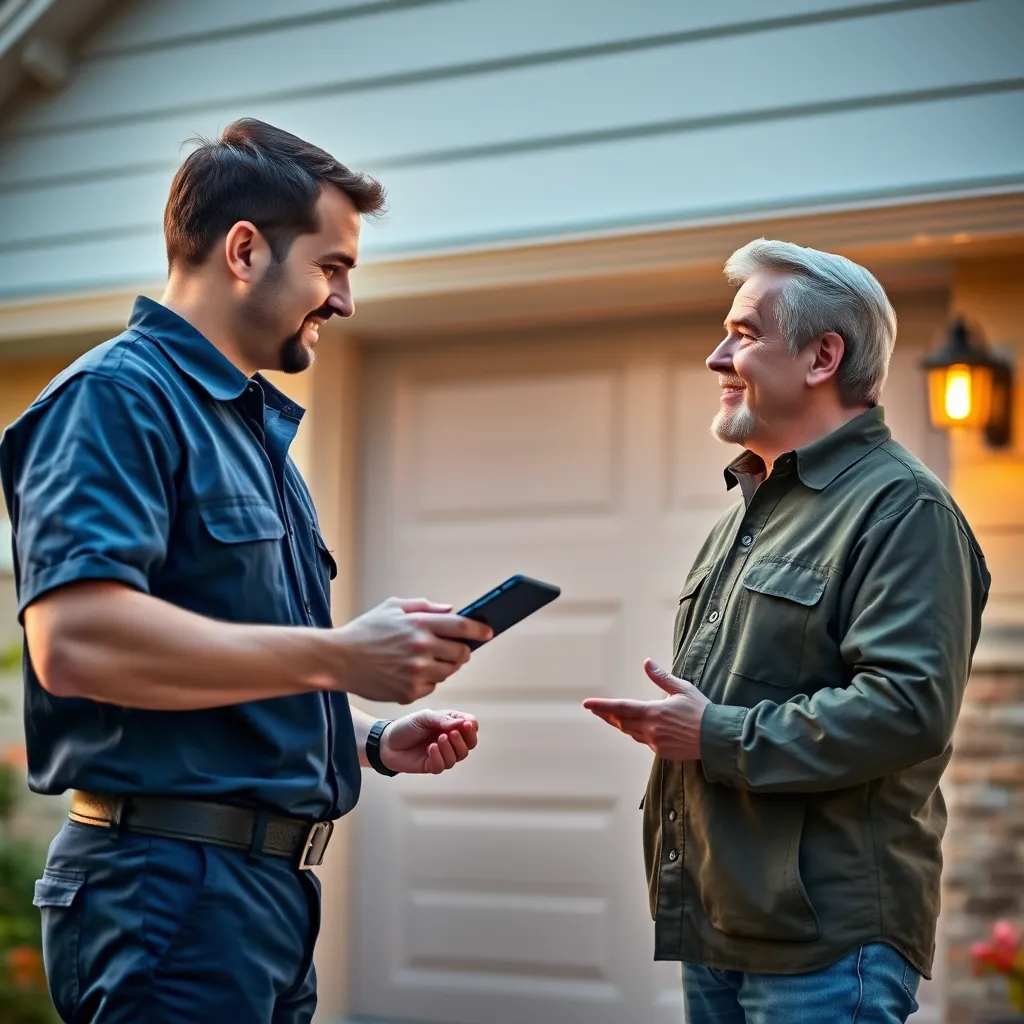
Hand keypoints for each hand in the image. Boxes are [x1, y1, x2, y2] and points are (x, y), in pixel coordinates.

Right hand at [331, 598, 491, 703]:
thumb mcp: (393, 608)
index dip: (479, 630)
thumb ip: (425, 607)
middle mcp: (421, 648)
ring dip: (446, 666)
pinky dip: (428, 681)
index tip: (488, 632)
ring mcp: (416, 673)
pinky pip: (432, 687)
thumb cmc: (366, 631)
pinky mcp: (409, 692)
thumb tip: (452, 610)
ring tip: (429, 660)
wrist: (337, 659)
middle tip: (456, 649)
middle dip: (462, 651)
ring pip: (449, 672)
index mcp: (419, 624)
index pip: (462, 627)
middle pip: (461, 653)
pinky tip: (411, 673)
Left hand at [379, 710, 479, 774]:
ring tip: (438, 739)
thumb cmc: (407, 726)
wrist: (386, 742)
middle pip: (470, 744)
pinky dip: (440, 757)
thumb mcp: (425, 717)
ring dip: (451, 748)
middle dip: (465, 739)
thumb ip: (443, 720)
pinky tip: (430, 749)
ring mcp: (442, 754)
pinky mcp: (432, 766)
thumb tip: (464, 722)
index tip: (466, 723)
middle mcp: (449, 740)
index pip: (471, 727)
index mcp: (451, 725)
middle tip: (453, 733)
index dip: (471, 726)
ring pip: (459, 756)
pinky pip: (443, 765)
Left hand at [582, 659, 710, 760]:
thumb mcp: (682, 689)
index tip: (587, 704)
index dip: (601, 705)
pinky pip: (644, 741)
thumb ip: (661, 677)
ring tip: (611, 717)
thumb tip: (647, 663)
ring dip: (620, 724)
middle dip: (606, 715)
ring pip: (630, 732)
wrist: (718, 738)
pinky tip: (637, 728)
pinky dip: (638, 732)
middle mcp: (651, 729)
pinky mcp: (662, 752)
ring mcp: (656, 743)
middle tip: (595, 709)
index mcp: (653, 712)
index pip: (620, 708)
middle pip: (621, 722)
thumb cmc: (702, 711)